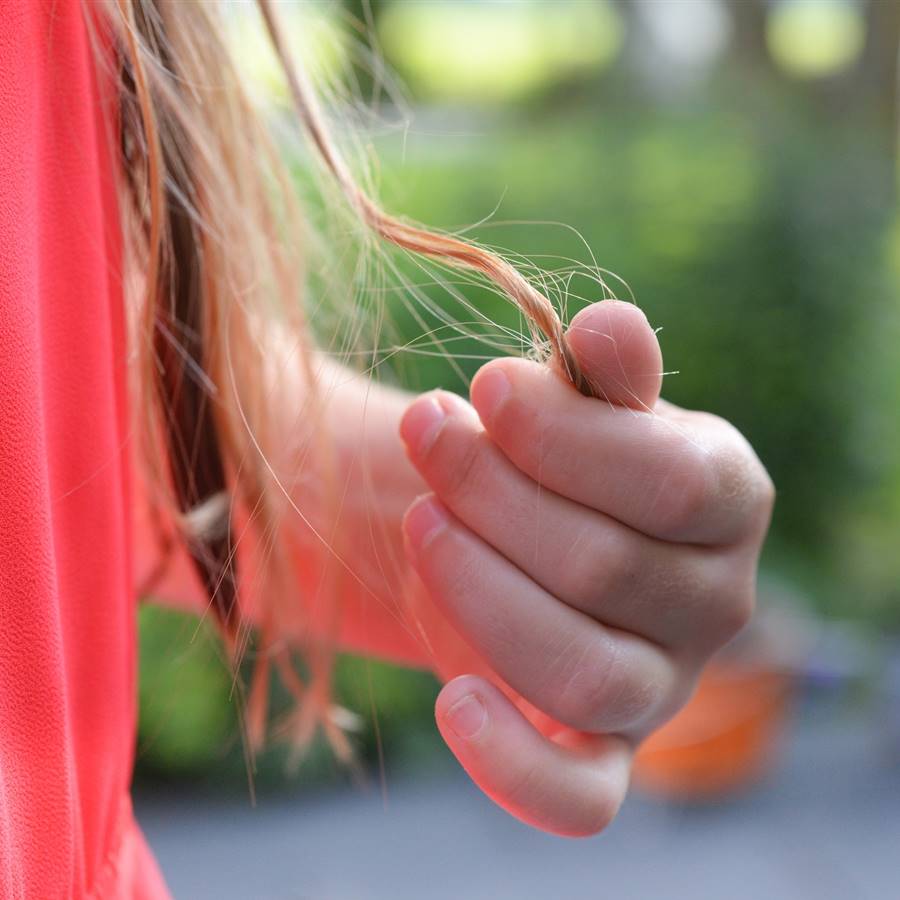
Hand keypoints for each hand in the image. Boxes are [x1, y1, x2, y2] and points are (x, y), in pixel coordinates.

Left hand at [398, 300, 773, 835]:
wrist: (524, 536)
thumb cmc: (557, 457)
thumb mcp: (581, 404)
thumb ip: (601, 374)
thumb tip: (607, 327)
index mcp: (727, 500)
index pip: (670, 482)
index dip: (561, 435)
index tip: (480, 388)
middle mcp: (715, 603)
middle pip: (604, 566)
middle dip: (491, 492)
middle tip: (425, 433)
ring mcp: (661, 688)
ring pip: (583, 671)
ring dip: (479, 590)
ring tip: (422, 522)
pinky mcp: (602, 753)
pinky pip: (579, 798)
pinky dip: (513, 765)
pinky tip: (451, 702)